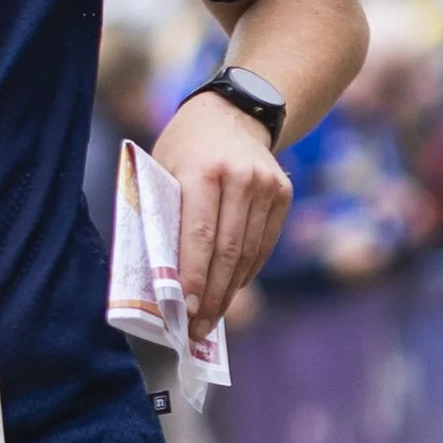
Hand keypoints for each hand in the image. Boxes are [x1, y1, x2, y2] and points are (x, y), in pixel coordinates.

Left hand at [150, 92, 291, 338]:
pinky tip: (231, 290)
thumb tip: (159, 278)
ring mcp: (267, 186)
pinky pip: (264, 245)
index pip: (199, 235)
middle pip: (227, 251)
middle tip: (196, 328)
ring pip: (248, 253)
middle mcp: (240, 178)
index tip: (184, 310)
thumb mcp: (163, 172)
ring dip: (229, 292)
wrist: (232, 114)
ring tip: (210, 319)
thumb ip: (164, 216)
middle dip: (211, 295)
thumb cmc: (184, 149)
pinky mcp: (283, 195)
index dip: (192, 276)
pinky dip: (246, 272)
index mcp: (203, 171)